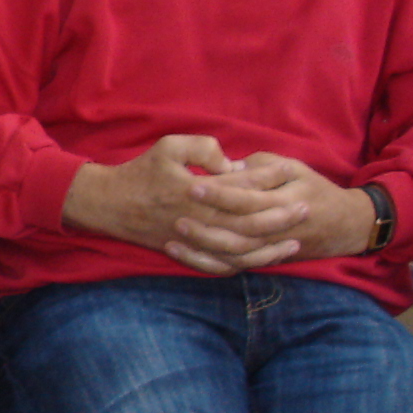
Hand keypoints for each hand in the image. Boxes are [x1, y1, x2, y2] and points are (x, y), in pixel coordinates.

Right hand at [62, 136, 340, 273]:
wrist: (107, 204)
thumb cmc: (139, 172)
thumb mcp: (168, 146)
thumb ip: (203, 147)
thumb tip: (232, 162)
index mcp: (195, 191)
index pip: (242, 188)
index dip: (268, 181)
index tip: (289, 173)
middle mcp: (197, 219)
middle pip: (248, 223)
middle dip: (280, 216)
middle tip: (305, 208)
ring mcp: (192, 240)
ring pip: (239, 251)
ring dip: (269, 248)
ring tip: (293, 242)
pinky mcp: (185, 253)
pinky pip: (219, 266)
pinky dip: (243, 265)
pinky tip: (261, 260)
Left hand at [180, 152, 376, 266]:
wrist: (342, 224)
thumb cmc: (312, 189)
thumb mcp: (294, 168)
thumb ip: (262, 166)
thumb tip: (228, 166)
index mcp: (285, 201)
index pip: (248, 199)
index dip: (220, 193)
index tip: (193, 184)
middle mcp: (277, 230)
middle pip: (237, 230)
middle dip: (205, 223)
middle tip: (176, 213)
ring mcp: (268, 248)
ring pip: (232, 254)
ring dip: (201, 246)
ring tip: (173, 235)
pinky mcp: (260, 260)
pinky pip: (230, 267)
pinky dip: (204, 263)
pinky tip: (180, 252)